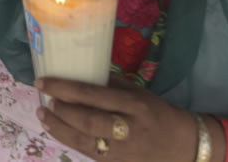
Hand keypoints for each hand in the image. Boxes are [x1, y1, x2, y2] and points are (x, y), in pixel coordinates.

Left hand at [35, 76, 198, 160]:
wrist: (184, 146)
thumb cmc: (156, 113)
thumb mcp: (137, 93)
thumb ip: (108, 85)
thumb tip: (74, 74)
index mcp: (134, 104)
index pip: (93, 95)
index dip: (64, 88)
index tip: (43, 81)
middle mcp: (128, 128)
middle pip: (88, 121)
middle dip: (61, 111)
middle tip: (46, 101)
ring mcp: (124, 151)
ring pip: (85, 142)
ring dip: (59, 128)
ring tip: (43, 115)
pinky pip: (89, 153)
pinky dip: (69, 141)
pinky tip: (56, 130)